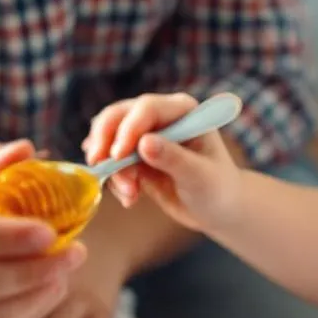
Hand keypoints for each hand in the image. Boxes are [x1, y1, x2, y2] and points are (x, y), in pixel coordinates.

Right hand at [82, 92, 242, 232]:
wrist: (218, 210)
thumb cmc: (218, 189)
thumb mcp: (199, 176)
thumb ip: (173, 159)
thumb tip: (144, 143)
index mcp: (182, 110)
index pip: (146, 108)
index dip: (128, 128)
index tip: (117, 155)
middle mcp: (160, 117)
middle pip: (119, 116)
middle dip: (106, 142)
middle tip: (99, 167)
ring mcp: (144, 136)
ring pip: (110, 141)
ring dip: (113, 169)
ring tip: (130, 195)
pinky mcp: (135, 158)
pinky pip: (113, 164)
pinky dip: (115, 181)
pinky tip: (130, 199)